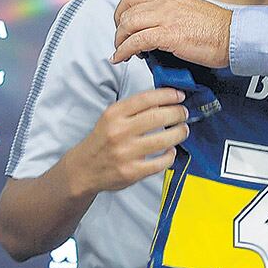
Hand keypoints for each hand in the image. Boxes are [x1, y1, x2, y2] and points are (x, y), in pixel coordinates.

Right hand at [66, 88, 189, 193]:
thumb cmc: (102, 140)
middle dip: (178, 113)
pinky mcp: (132, 172)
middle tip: (184, 113)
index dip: (167, 95)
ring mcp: (126, 153)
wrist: (83, 169)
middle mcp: (119, 132)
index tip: (179, 96)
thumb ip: (133, 109)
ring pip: (164, 140)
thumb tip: (164, 101)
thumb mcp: (111, 118)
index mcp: (114, 115)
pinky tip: (171, 151)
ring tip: (183, 130)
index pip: (146, 99)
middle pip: (158, 117)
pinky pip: (161, 162)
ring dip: (179, 133)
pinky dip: (170, 155)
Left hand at [111, 0, 231, 66]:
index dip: (122, 11)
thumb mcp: (192, 12)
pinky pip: (136, 41)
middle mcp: (165, 3)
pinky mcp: (168, 35)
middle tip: (121, 42)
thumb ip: (174, 15)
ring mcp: (166, 18)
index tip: (123, 25)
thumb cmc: (219, 29)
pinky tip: (122, 58)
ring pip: (128, 24)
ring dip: (119, 40)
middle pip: (126, 11)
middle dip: (118, 29)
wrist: (234, 36)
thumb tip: (162, 28)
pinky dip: (124, 51)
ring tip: (121, 53)